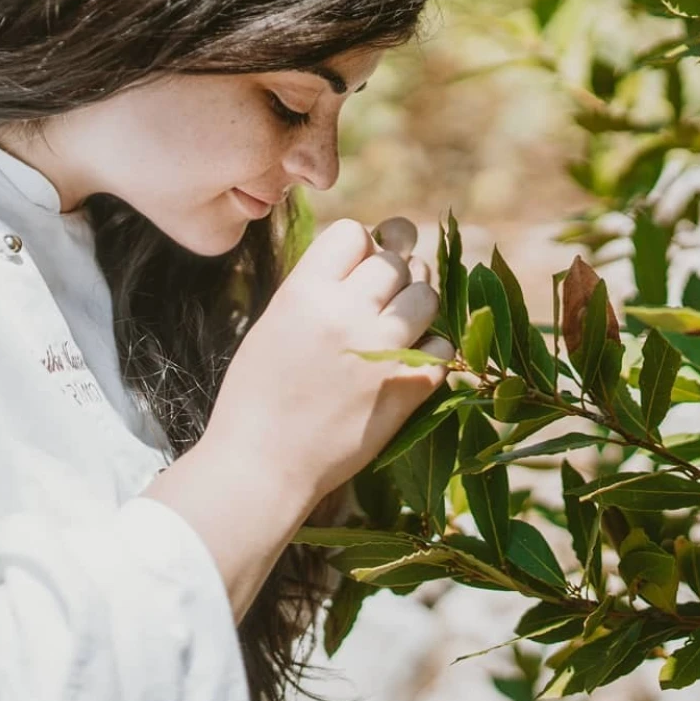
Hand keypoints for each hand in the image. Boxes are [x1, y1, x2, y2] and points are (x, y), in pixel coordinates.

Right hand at [205, 216, 452, 502]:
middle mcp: (347, 313)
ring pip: (428, 295)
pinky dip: (432, 350)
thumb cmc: (257, 397)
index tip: (356, 266)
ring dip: (418, 303)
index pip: (353, 233)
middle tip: (382, 296)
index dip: (359, 245)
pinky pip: (442, 346)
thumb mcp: (275, 324)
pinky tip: (411, 361)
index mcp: (306, 293)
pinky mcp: (407, 389)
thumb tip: (366, 252)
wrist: (262, 467)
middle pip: (396, 261)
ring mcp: (382, 351)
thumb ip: (318, 287)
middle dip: (393, 272)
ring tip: (400, 322)